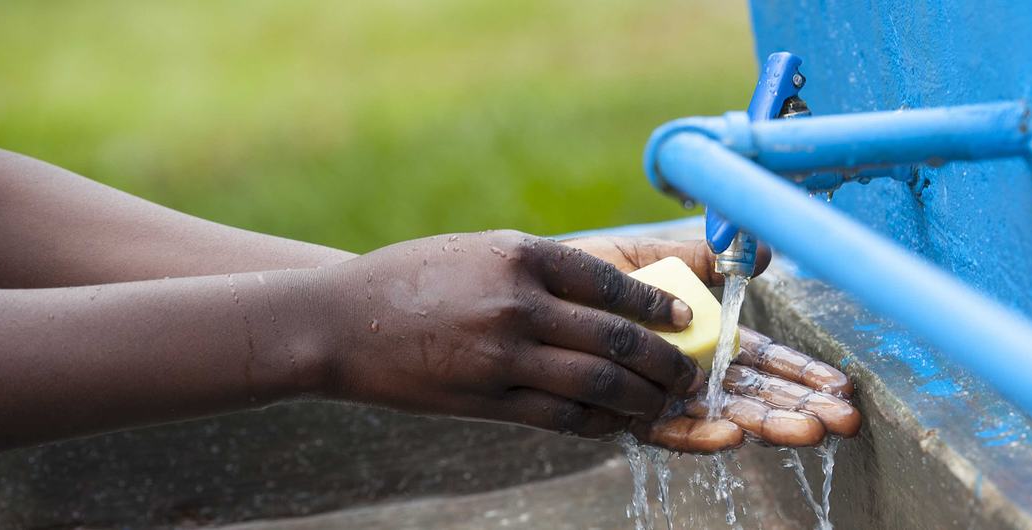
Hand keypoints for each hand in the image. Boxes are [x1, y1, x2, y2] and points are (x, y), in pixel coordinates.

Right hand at [316, 231, 705, 438]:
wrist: (342, 322)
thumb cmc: (417, 277)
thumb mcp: (482, 251)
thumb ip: (542, 270)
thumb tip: (611, 297)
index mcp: (519, 255)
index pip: (609, 282)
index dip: (657, 304)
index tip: (684, 317)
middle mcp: (516, 303)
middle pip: (615, 339)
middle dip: (664, 361)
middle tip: (689, 372)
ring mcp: (501, 355)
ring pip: (596, 384)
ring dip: (641, 398)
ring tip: (664, 402)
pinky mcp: (486, 399)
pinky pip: (559, 416)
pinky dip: (597, 422)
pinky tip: (616, 422)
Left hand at [564, 236, 858, 451]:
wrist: (512, 297)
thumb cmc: (579, 274)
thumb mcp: (642, 258)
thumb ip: (696, 258)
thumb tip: (761, 256)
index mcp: (696, 335)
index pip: (759, 359)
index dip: (800, 373)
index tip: (840, 386)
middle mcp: (681, 372)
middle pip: (751, 395)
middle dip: (797, 408)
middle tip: (841, 422)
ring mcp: (654, 397)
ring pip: (717, 416)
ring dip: (763, 425)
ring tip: (806, 431)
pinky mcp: (619, 417)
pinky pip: (662, 431)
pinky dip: (697, 433)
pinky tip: (731, 432)